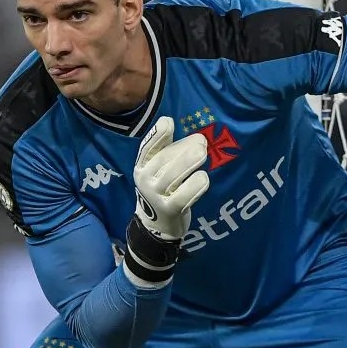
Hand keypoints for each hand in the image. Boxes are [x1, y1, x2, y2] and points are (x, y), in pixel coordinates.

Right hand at [133, 116, 209, 240]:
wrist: (157, 225)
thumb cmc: (164, 189)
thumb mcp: (159, 169)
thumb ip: (169, 149)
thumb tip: (185, 130)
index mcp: (142, 165)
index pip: (147, 147)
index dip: (158, 134)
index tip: (169, 122)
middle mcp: (145, 179)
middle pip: (166, 159)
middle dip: (186, 148)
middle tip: (202, 142)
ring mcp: (156, 195)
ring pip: (175, 174)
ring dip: (192, 162)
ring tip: (204, 156)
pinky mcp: (170, 209)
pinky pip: (185, 194)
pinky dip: (197, 184)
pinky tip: (203, 178)